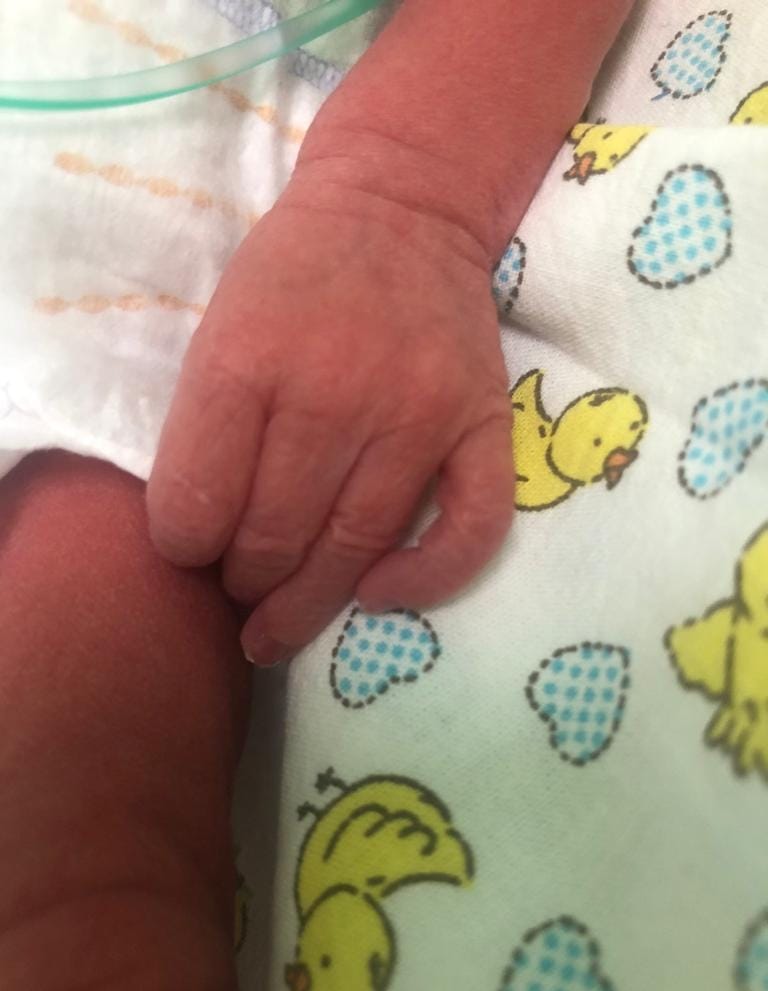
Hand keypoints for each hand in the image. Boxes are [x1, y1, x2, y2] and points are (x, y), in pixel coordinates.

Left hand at [147, 176, 513, 664]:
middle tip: (238, 589)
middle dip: (243, 582)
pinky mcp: (481, 422)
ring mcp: (418, 412)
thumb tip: (201, 538)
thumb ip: (202, 428)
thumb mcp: (217, 327)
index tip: (190, 552)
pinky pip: (471, 528)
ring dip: (308, 601)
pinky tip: (381, 595)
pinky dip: (429, 580)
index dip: (183, 549)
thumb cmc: (294, 272)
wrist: (402, 204)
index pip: (196, 503)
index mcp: (246, 361)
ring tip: (278, 624)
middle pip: (274, 536)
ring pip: (356, 545)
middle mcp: (334, 392)